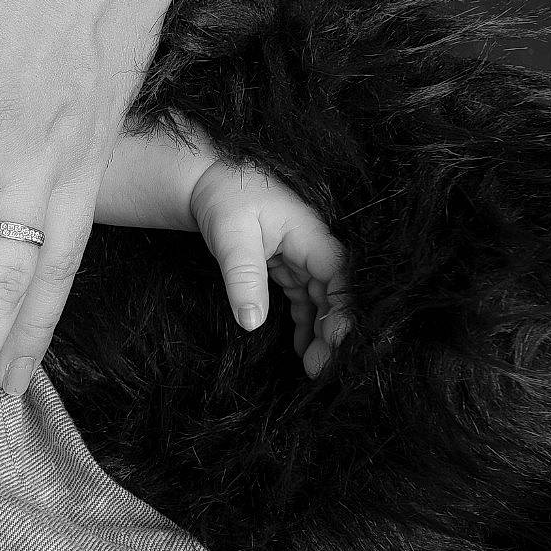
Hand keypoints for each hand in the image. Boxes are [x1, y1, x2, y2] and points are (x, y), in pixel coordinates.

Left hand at [187, 159, 349, 378]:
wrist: (206, 179)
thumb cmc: (223, 198)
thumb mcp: (230, 237)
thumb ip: (243, 277)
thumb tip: (252, 322)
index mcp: (311, 235)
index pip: (341, 278)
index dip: (344, 312)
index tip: (338, 344)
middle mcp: (315, 247)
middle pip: (338, 294)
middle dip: (335, 333)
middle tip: (321, 370)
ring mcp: (305, 257)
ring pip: (325, 301)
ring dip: (322, 333)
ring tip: (314, 368)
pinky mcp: (292, 266)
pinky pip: (308, 299)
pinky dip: (308, 324)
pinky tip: (303, 350)